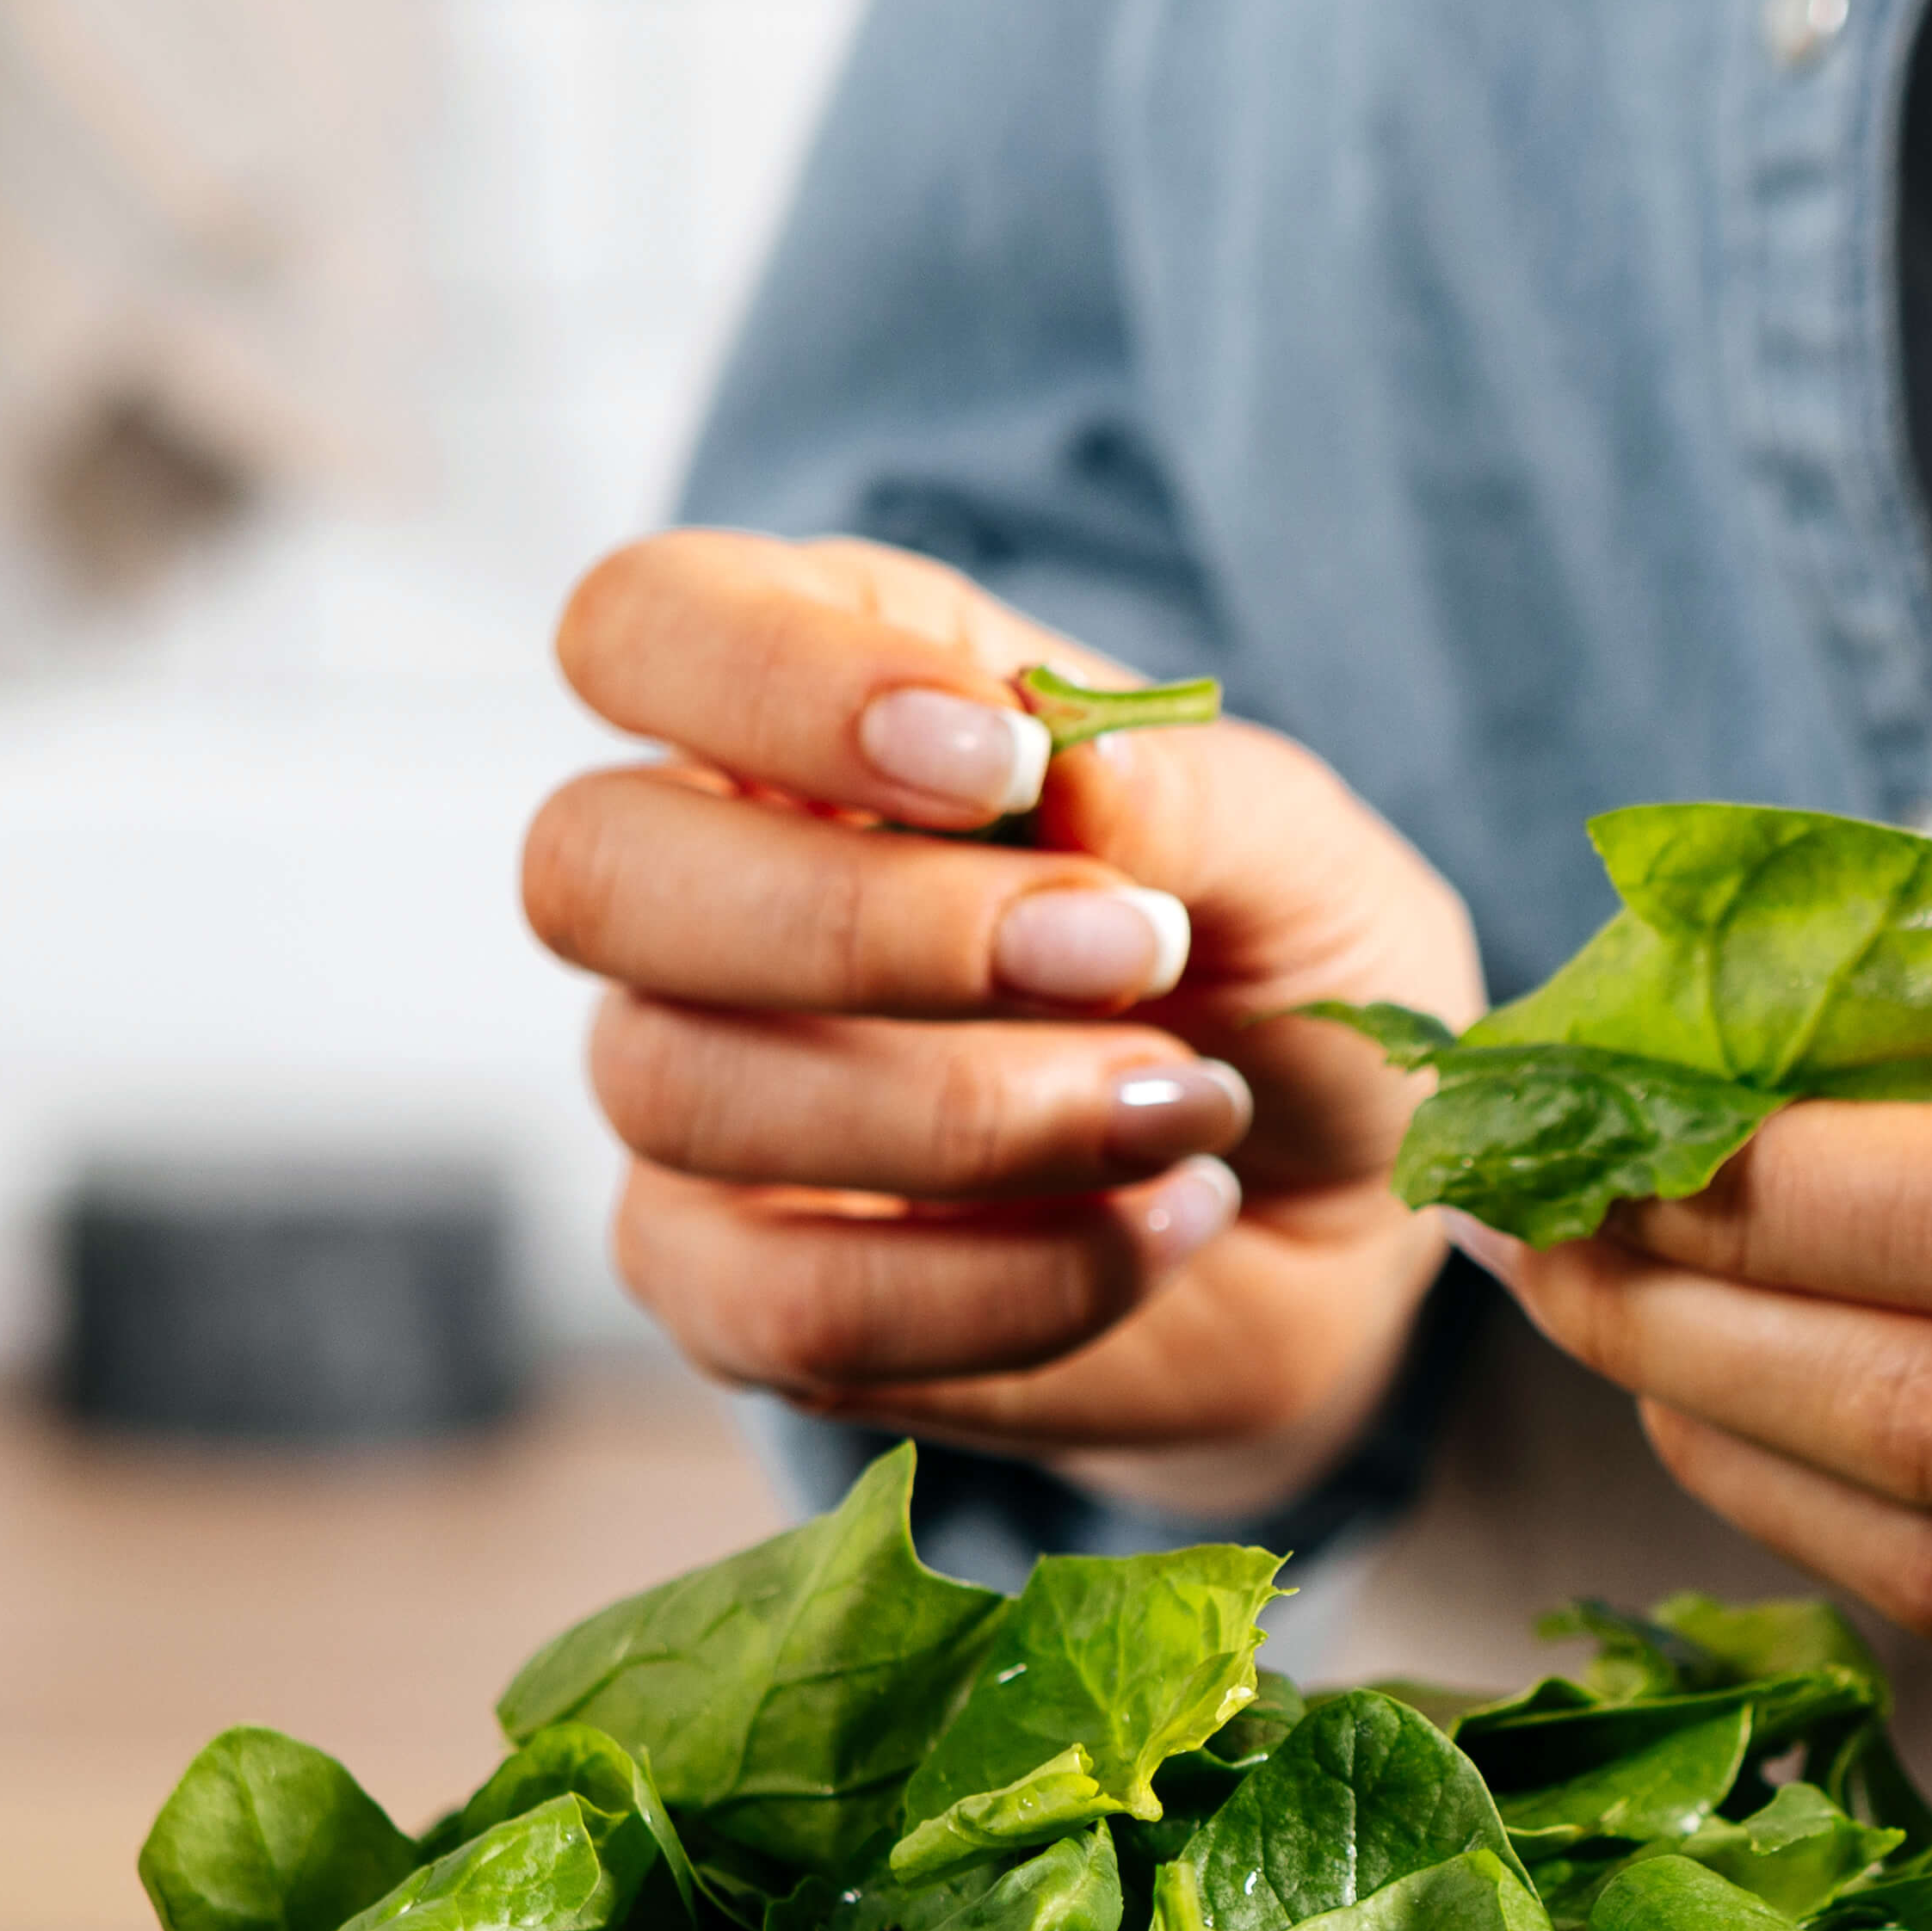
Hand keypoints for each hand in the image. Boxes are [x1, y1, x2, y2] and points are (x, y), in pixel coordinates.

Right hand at [530, 531, 1476, 1504]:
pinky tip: (1154, 1228)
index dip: (778, 683)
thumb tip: (1068, 766)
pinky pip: (779, 1305)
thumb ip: (1179, 793)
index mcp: (810, 702)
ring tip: (1186, 1108)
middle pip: (589, 868)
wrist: (1342, 1213)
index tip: (1001, 757)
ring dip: (970, 1114)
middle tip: (1121, 955)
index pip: (641, 625)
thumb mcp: (1293, 852)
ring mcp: (690, 1093)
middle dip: (861, 922)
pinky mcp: (728, 1287)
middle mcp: (704, 887)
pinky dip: (1002, 1284)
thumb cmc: (1279, 977)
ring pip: (677, 1091)